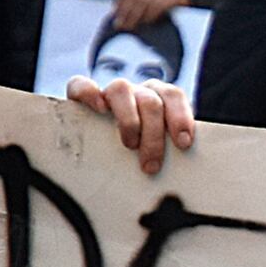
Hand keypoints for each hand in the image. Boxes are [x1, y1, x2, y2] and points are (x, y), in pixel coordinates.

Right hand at [66, 73, 195, 174]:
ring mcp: (110, 92)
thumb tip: (180, 182)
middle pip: (150, 102)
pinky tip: (99, 108)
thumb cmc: (138, 154)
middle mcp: (136, 92)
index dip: (180, 117)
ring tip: (129, 145)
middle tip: (151, 165)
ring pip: (121, 89)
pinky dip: (90, 94)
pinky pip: (82, 85)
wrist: (99, 150)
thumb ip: (170, 154)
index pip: (173, 96)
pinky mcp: (81, 95)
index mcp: (158, 98)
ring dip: (128, 120)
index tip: (183, 143)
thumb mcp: (156, 151)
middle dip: (154, 136)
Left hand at [112, 0, 190, 29]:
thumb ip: (138, 4)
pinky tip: (147, 23)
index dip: (121, 3)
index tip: (115, 16)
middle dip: (127, 13)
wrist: (196, 5)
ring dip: (136, 16)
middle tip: (121, 26)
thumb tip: (118, 15)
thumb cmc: (170, 8)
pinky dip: (151, 15)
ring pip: (146, 1)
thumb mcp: (152, 1)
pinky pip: (158, 6)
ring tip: (132, 27)